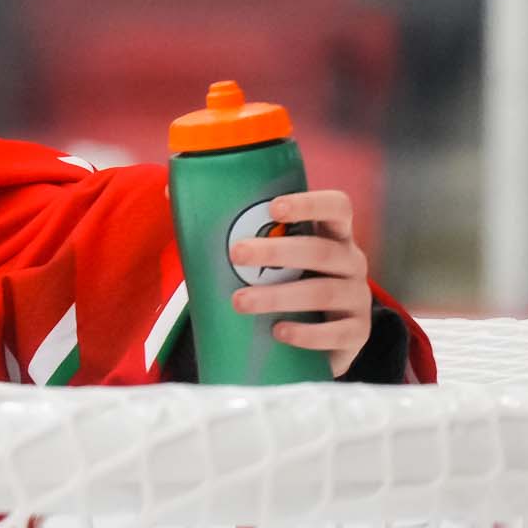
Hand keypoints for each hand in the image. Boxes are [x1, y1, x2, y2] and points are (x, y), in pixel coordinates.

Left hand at [228, 190, 371, 376]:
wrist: (313, 336)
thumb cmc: (283, 279)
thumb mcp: (266, 253)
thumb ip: (226, 224)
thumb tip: (170, 190)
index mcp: (331, 233)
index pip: (337, 207)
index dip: (310, 203)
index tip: (273, 207)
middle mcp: (351, 261)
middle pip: (321, 250)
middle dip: (278, 251)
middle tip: (236, 253)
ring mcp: (357, 298)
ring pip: (323, 292)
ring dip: (279, 296)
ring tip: (240, 301)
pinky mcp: (356, 334)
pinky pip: (337, 334)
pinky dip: (306, 334)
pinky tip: (278, 332)